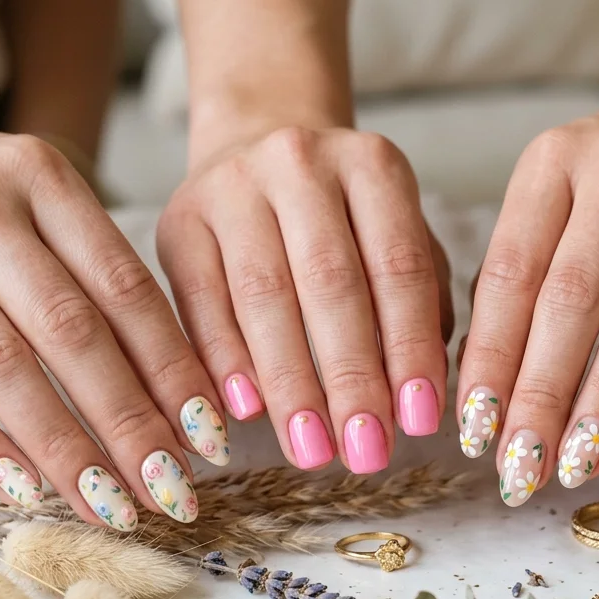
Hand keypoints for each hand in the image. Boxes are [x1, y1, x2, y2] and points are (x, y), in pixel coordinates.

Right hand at [0, 84, 227, 529]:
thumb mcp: (24, 200)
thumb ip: (88, 272)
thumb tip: (170, 386)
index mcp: (40, 177)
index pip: (126, 287)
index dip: (174, 369)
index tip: (210, 435)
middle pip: (74, 332)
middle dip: (132, 423)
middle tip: (172, 491)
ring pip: (4, 365)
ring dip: (65, 448)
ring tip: (109, 506)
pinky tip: (21, 489)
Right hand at [157, 125, 451, 473]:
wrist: (254, 149)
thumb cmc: (343, 218)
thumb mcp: (396, 236)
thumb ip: (420, 303)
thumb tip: (419, 396)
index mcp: (372, 164)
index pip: (400, 265)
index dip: (410, 347)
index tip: (420, 420)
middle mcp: (299, 163)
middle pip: (330, 282)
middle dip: (351, 377)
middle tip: (366, 450)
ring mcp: (233, 186)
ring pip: (263, 296)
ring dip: (291, 383)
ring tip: (312, 448)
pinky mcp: (179, 220)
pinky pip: (202, 301)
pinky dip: (226, 361)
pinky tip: (248, 412)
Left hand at [456, 84, 598, 503]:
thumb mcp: (557, 197)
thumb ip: (524, 276)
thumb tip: (483, 387)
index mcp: (551, 164)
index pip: (511, 273)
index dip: (491, 358)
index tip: (475, 432)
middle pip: (572, 295)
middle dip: (543, 392)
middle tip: (524, 468)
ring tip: (583, 458)